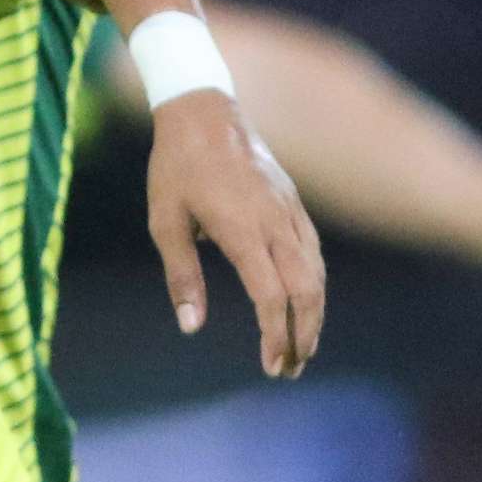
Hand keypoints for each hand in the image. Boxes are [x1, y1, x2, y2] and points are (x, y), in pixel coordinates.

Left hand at [146, 95, 326, 377]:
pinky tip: (306, 303)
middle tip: (291, 368)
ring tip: (301, 347)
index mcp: (242, 230)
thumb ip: (181, 275)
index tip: (271, 365)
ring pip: (316, 273)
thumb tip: (191, 327)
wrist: (203, 112)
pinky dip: (315, 284)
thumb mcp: (164, 221)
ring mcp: (289, 211)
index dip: (275, 335)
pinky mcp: (293, 203)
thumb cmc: (176, 168)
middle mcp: (275, 223)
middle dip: (304, 335)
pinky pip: (314, 251)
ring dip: (314, 314)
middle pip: (306, 291)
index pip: (271, 296)